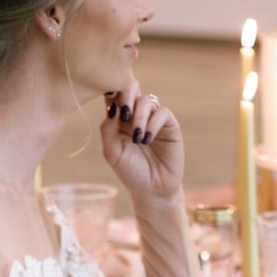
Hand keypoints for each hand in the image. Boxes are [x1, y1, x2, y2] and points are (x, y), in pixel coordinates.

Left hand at [100, 79, 183, 203]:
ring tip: (137, 138)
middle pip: (131, 86)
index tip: (107, 102)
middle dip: (125, 95)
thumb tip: (112, 106)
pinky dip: (153, 124)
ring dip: (139, 116)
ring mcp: (153, 118)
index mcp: (118, 117)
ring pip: (146, 100)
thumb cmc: (130, 172)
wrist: (152, 190)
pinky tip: (147, 140)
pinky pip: (162, 113)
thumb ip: (107, 129)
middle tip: (123, 114)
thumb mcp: (112, 152)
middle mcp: (136, 114)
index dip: (110, 91)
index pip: (113, 93)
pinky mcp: (169, 125)